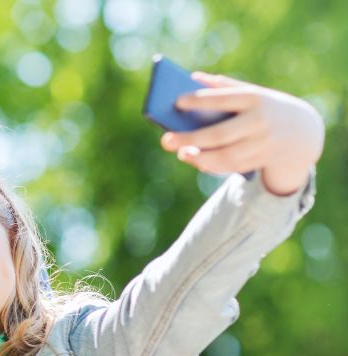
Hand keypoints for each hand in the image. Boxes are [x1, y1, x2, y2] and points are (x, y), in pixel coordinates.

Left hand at [161, 73, 323, 195]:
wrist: (301, 132)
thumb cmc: (264, 107)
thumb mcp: (251, 92)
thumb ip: (223, 85)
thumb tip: (192, 77)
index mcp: (255, 98)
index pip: (224, 99)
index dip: (201, 100)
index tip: (177, 101)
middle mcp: (260, 121)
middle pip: (220, 134)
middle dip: (191, 139)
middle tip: (166, 140)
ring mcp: (262, 144)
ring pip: (226, 156)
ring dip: (200, 158)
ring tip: (181, 154)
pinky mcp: (261, 160)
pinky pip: (232, 166)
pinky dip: (212, 165)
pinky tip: (196, 160)